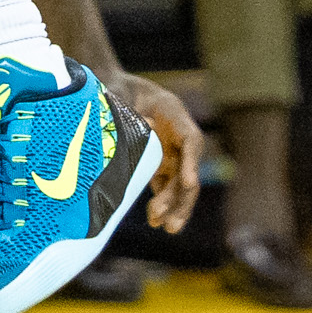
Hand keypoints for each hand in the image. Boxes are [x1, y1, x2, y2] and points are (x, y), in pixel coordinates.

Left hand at [125, 73, 207, 232]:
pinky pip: (166, 186)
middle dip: (180, 199)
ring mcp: (172, 154)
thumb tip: (142, 127)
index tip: (189, 182)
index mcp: (176, 117)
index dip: (191, 163)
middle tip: (170, 222)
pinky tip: (156, 219)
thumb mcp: (121, 92)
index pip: (191, 142)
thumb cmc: (121, 88)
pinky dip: (163, 202)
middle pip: (187, 172)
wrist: (120, 89)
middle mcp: (180, 140)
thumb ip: (127, 110)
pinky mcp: (161, 164)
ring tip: (160, 224)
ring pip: (178, 185)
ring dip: (172, 206)